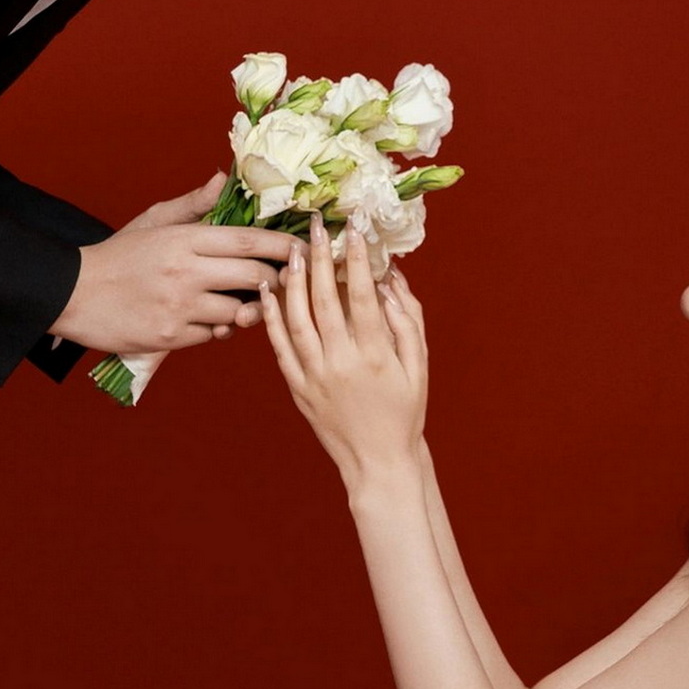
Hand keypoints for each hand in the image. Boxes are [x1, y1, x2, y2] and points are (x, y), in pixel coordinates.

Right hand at [50, 173, 292, 352]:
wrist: (72, 293)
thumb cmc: (119, 255)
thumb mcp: (154, 221)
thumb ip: (194, 205)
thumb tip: (223, 179)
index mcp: (184, 240)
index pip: (249, 241)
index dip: (283, 246)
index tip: (304, 247)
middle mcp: (186, 273)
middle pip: (255, 277)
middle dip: (278, 279)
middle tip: (285, 279)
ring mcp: (179, 308)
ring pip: (240, 312)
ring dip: (249, 309)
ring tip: (243, 301)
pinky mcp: (170, 338)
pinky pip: (214, 336)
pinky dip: (219, 330)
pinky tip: (209, 319)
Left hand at [260, 215, 427, 486]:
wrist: (378, 462)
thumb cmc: (405, 412)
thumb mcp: (418, 366)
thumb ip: (407, 320)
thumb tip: (392, 279)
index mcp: (375, 355)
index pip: (363, 296)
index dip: (357, 259)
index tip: (354, 228)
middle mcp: (341, 362)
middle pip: (325, 300)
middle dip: (321, 258)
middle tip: (317, 226)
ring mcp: (315, 375)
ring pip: (297, 318)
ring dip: (294, 281)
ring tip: (294, 250)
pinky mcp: (298, 388)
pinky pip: (280, 346)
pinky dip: (272, 316)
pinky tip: (269, 290)